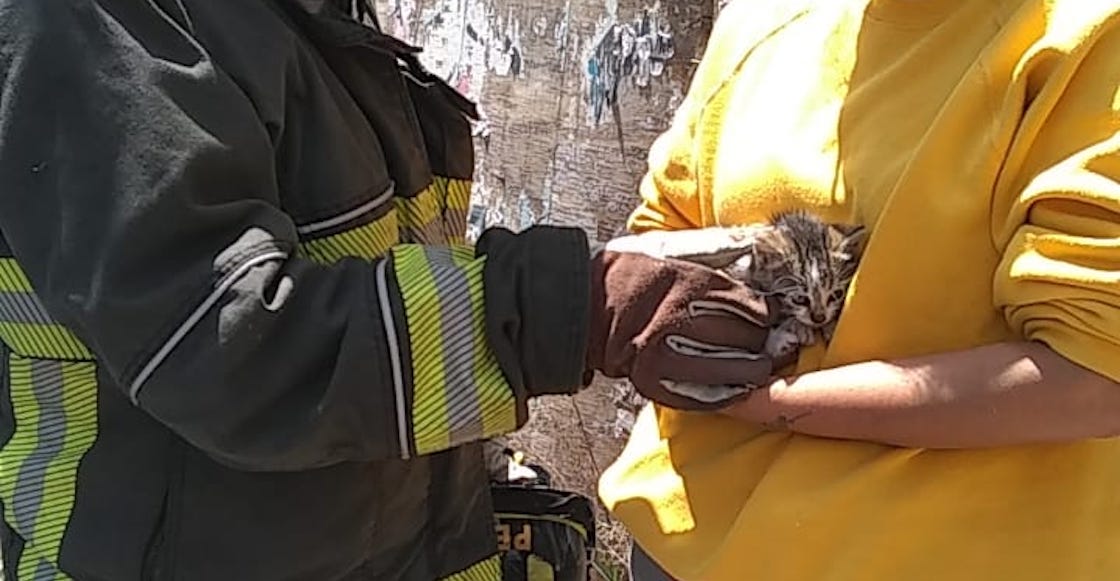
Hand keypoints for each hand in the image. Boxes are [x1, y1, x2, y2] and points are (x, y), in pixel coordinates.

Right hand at [584, 240, 780, 411]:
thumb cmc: (630, 276)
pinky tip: (736, 387)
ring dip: (752, 370)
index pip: (750, 304)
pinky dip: (726, 393)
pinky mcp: (654, 381)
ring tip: (758, 367)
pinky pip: (704, 395)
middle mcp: (678, 318)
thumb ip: (712, 257)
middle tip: (766, 341)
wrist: (582, 307)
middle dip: (761, 340)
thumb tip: (755, 255)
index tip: (767, 315)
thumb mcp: (670, 253)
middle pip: (746, 337)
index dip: (766, 312)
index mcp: (686, 283)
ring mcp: (665, 353)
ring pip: (733, 369)